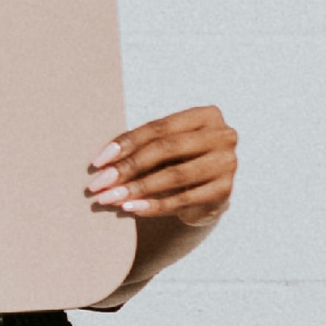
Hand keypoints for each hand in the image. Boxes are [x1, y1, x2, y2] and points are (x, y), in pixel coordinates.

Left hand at [86, 106, 236, 225]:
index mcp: (205, 116)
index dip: (125, 143)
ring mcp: (227, 163)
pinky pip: (183, 200)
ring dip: (138, 188)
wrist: (206, 191)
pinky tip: (132, 208)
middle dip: (128, 167)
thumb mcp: (162, 147)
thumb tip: (102, 166)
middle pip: (167, 149)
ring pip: (175, 175)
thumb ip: (139, 148)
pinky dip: (154, 205)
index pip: (158, 128)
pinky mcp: (225, 191)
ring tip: (110, 198)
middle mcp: (222, 136)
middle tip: (100, 183)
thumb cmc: (178, 160)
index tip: (97, 162)